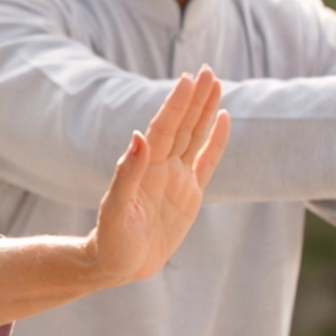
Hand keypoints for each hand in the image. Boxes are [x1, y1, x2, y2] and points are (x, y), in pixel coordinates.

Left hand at [86, 69, 229, 284]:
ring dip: (205, 111)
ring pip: (195, 137)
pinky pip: (206, 163)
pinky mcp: (190, 195)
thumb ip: (126, 174)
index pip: (164, 129)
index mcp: (145, 168)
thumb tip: (138, 136)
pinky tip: (224, 118)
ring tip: (216, 84)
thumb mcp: (115, 211)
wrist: (118, 265)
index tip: (188, 79)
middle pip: (182, 126)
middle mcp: (162, 168)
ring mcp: (177, 179)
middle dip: (195, 99)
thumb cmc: (111, 240)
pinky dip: (216, 142)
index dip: (176, 105)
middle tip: (208, 70)